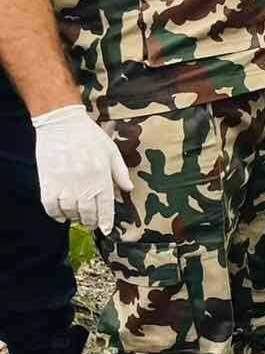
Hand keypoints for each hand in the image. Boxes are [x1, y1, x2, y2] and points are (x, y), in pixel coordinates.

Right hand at [32, 104, 132, 235]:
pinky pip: (50, 207)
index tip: (105, 230)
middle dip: (91, 222)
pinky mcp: (47, 182)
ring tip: (78, 217)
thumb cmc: (90, 136)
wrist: (61, 124)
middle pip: (87, 213)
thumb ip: (120, 172)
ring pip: (69, 212)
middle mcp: (83, 184)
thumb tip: (129, 189)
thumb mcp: (111, 152)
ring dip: (74, 218)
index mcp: (101, 176)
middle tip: (91, 223)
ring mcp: (64, 184)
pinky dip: (56, 214)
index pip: (105, 206)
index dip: (105, 221)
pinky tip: (61, 215)